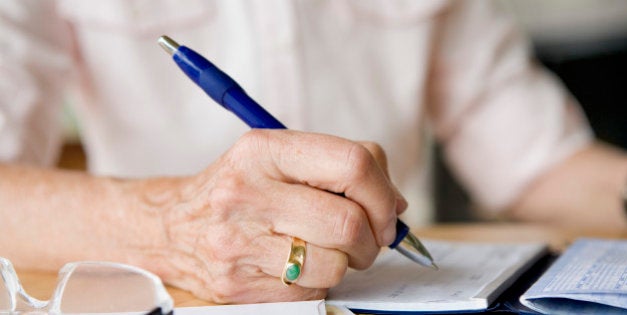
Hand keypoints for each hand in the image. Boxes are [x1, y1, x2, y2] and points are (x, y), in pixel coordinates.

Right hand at [135, 129, 406, 302]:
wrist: (172, 226)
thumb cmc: (242, 189)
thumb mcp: (281, 158)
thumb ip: (342, 168)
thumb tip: (397, 205)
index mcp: (264, 149)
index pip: (353, 163)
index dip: (383, 192)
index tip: (387, 211)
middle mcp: (246, 192)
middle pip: (348, 222)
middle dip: (372, 238)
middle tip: (364, 238)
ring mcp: (237, 241)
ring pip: (334, 265)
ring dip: (346, 263)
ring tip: (327, 250)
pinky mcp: (236, 284)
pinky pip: (311, 292)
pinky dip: (318, 282)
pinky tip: (297, 265)